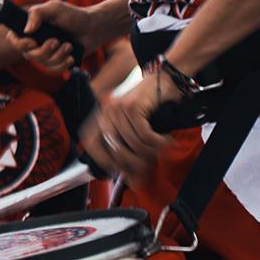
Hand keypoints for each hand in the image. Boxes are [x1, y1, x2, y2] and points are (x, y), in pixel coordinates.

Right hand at [14, 0, 99, 73]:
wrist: (93, 28)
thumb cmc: (73, 15)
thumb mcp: (54, 8)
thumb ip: (37, 14)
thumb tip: (26, 30)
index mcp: (31, 28)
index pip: (13, 39)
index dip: (19, 43)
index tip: (32, 42)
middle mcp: (36, 41)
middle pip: (28, 55)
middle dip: (44, 50)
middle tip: (57, 41)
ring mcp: (46, 53)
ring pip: (43, 63)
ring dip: (58, 55)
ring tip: (68, 45)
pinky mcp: (57, 61)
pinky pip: (54, 69)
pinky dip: (63, 64)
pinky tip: (70, 56)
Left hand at [80, 64, 185, 181]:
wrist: (166, 78)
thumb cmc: (153, 105)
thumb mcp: (136, 129)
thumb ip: (131, 152)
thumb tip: (133, 181)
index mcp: (101, 118)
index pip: (93, 147)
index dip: (106, 163)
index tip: (123, 172)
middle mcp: (106, 113)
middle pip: (117, 152)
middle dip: (136, 163)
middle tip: (152, 163)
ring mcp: (118, 109)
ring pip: (134, 145)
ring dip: (152, 151)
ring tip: (163, 146)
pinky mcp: (133, 107)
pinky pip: (145, 136)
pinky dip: (159, 142)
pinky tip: (166, 138)